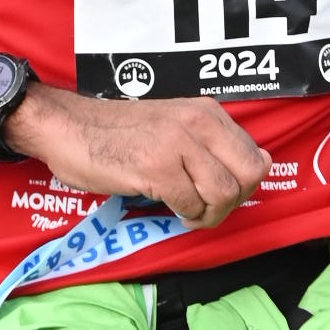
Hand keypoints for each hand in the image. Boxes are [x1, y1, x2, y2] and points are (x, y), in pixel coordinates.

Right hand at [5, 85, 268, 229]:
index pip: (256, 157)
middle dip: (233, 203)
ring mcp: (177, 143)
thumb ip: (213, 144)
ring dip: (208, 214)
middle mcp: (198, 122)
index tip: (219, 194)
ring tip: (188, 212)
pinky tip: (171, 209)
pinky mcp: (155, 167)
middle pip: (248, 176)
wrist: (68, 128)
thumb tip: (261, 165)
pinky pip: (190, 204)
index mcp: (207, 112)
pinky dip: (185, 216)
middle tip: (207, 208)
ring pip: (223, 193)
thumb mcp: (176, 127)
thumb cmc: (119, 134)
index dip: (244, 186)